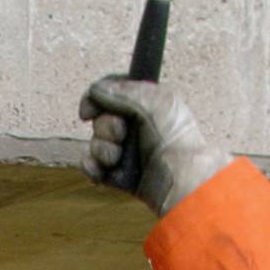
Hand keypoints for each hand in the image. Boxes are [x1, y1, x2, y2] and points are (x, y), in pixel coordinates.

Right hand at [79, 76, 230, 214]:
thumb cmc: (175, 139)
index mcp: (146, 105)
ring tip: (118, 157)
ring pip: (95, 143)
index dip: (96, 97)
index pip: (112, 92)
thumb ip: (123, 90)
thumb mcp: (156, 101)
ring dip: (103, 149)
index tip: (90, 108)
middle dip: (105, 126)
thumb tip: (96, 91)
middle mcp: (135, 127)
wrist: (178, 178)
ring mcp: (125, 151)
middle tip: (122, 134)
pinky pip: (92, 166)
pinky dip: (93, 167)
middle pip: (100, 118)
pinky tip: (103, 169)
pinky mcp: (118, 174)